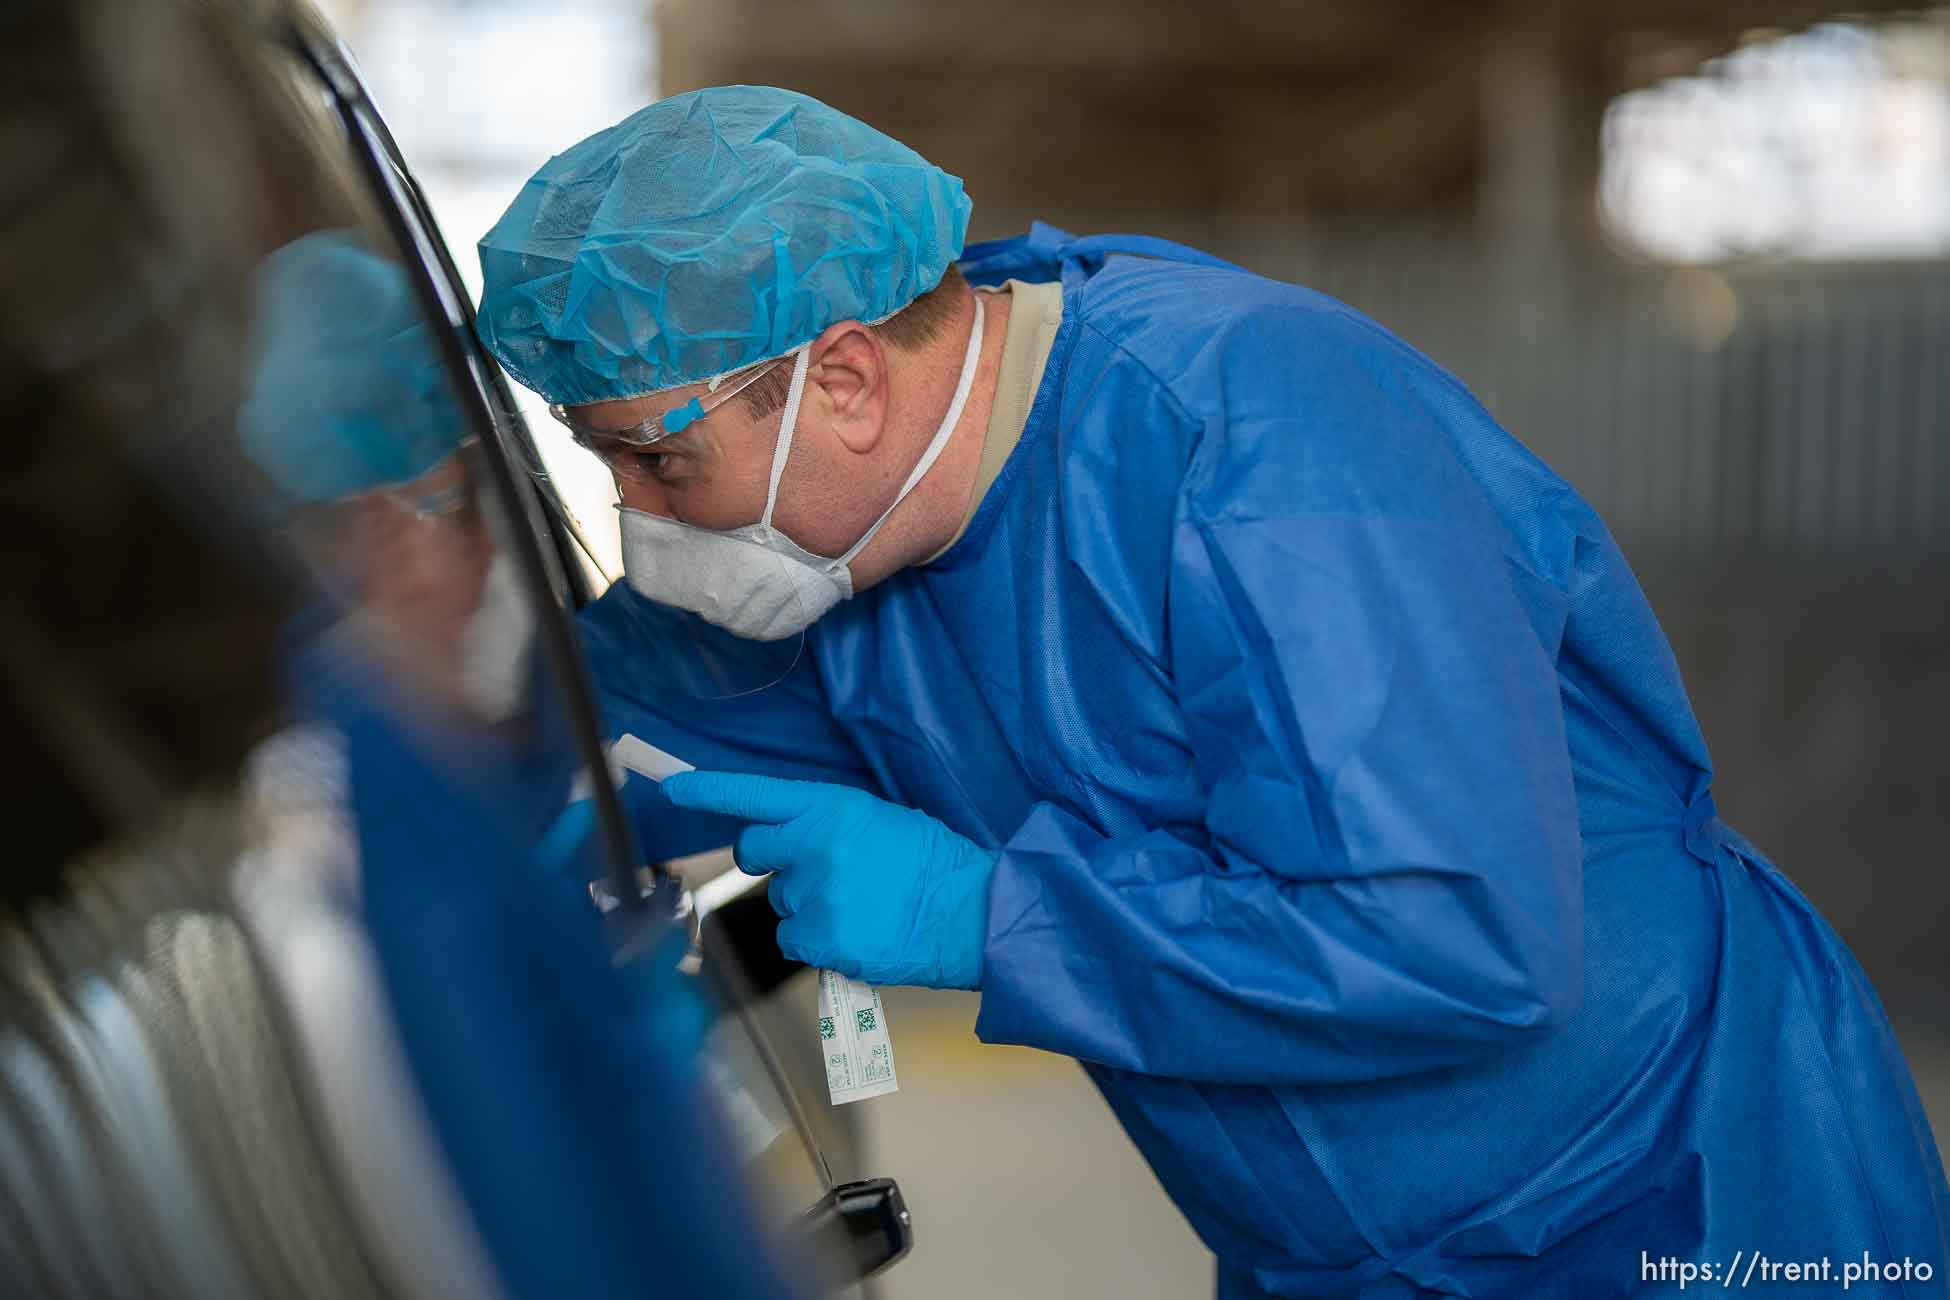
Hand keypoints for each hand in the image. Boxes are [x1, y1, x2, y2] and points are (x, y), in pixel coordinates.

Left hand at [660, 772, 995, 989]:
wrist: (972, 913)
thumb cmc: (934, 864)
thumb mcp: (881, 820)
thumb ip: (831, 824)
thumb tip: (796, 837)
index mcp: (832, 807)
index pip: (757, 795)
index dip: (710, 791)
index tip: (673, 789)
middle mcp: (815, 845)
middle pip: (755, 852)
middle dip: (775, 863)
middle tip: (818, 873)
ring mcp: (815, 894)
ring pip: (780, 902)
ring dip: (808, 907)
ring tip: (860, 907)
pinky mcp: (821, 937)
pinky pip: (794, 940)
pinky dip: (819, 942)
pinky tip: (857, 934)